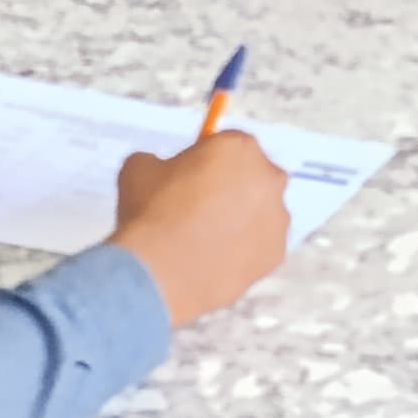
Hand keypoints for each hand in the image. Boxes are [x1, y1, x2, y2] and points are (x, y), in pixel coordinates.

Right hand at [110, 131, 290, 325]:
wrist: (159, 273)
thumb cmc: (150, 213)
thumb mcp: (140, 167)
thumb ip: (162, 161)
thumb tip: (163, 171)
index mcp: (240, 147)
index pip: (229, 144)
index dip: (208, 160)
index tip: (191, 176)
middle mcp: (269, 178)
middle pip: (252, 176)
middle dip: (231, 187)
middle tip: (198, 207)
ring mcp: (277, 219)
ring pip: (260, 213)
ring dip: (240, 219)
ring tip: (204, 238)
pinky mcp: (276, 255)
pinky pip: (259, 245)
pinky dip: (242, 250)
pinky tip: (213, 259)